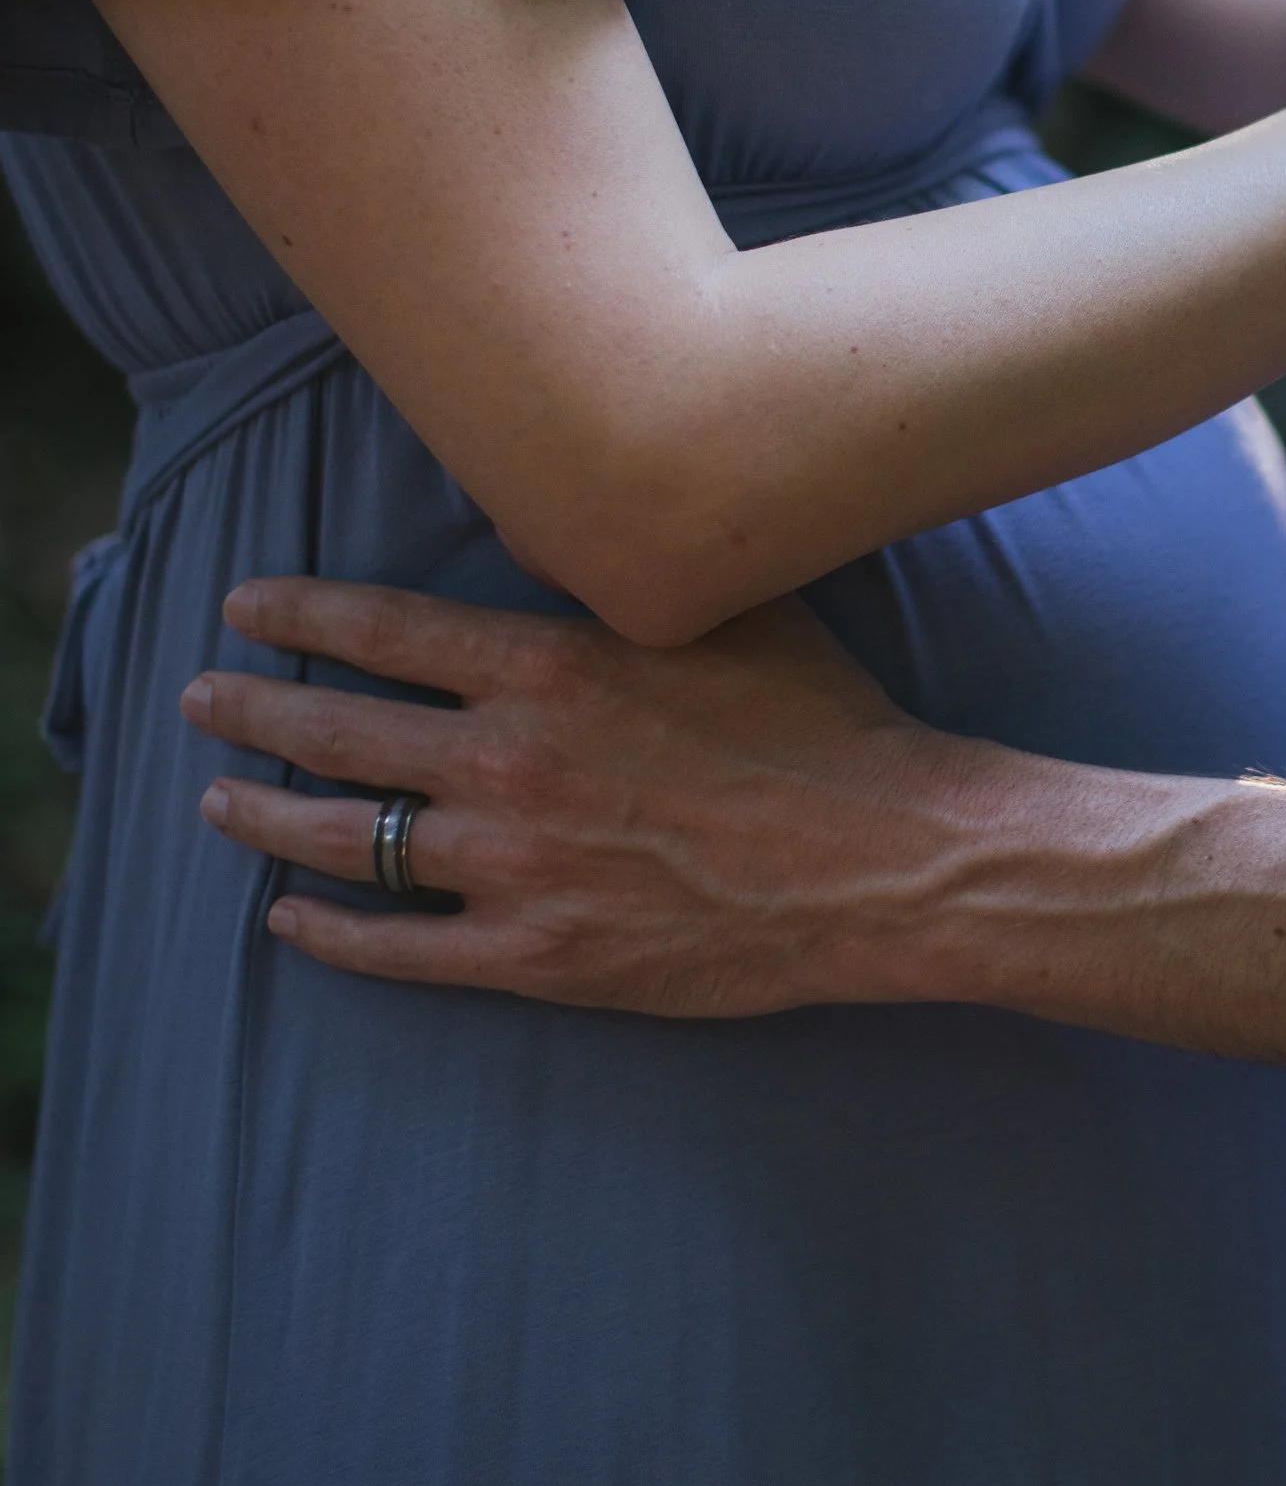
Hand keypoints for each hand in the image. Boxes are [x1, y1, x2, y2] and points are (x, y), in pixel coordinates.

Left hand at [181, 580, 973, 1015]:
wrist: (883, 858)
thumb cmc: (819, 723)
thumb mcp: (722, 613)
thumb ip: (619, 581)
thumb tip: (547, 530)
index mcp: (551, 666)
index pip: (379, 631)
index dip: (295, 617)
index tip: (243, 609)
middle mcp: (511, 761)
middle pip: (336, 731)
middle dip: (251, 710)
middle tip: (201, 699)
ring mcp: (517, 866)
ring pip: (347, 840)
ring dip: (265, 818)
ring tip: (216, 802)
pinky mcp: (540, 955)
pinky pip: (401, 948)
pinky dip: (331, 933)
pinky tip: (291, 920)